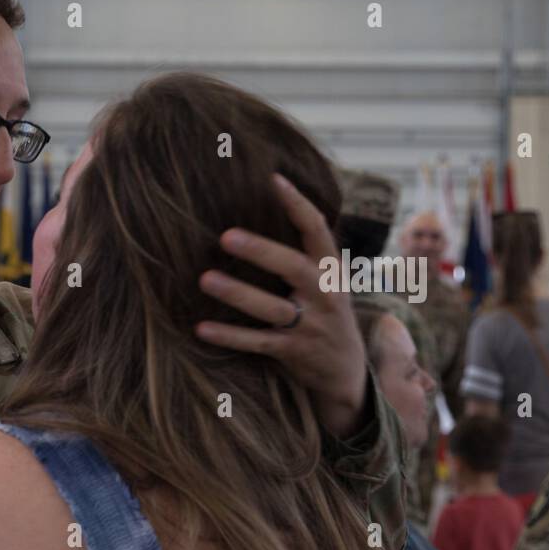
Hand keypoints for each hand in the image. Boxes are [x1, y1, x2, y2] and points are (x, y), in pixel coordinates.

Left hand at [195, 173, 367, 438]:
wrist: (347, 370)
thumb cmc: (325, 311)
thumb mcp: (327, 279)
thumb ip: (305, 251)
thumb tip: (273, 202)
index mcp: (330, 269)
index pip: (317, 229)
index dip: (298, 204)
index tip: (274, 179)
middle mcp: (324, 294)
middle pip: (293, 267)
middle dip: (261, 251)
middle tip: (225, 236)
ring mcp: (310, 325)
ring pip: (272, 308)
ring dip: (238, 294)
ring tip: (205, 279)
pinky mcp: (293, 352)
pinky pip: (257, 343)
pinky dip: (229, 336)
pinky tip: (201, 328)